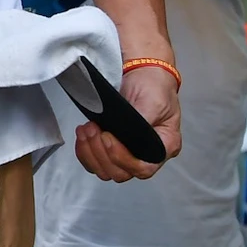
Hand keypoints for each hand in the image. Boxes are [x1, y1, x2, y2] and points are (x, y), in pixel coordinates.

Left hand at [72, 65, 181, 181]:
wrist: (142, 74)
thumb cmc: (154, 87)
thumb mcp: (154, 102)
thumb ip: (142, 122)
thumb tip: (126, 136)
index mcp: (164, 146)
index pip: (143, 168)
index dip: (122, 159)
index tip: (108, 137)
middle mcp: (146, 155)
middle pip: (121, 173)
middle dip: (101, 153)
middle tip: (93, 129)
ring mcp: (127, 153)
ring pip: (105, 170)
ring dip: (90, 152)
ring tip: (85, 129)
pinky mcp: (110, 147)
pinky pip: (94, 161)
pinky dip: (84, 151)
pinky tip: (82, 135)